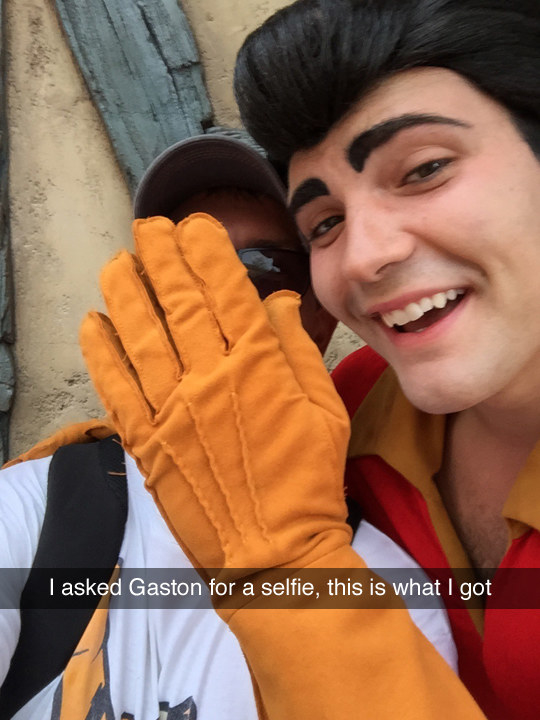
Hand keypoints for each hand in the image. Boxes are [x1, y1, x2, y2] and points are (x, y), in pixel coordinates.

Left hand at [80, 215, 485, 719]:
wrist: (273, 551)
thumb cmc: (307, 479)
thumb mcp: (324, 410)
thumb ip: (298, 349)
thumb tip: (275, 301)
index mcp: (258, 367)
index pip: (227, 292)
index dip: (208, 252)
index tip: (195, 227)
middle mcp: (211, 379)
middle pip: (179, 304)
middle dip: (161, 257)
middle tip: (148, 228)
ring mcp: (174, 411)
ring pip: (140, 337)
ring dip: (125, 294)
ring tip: (117, 263)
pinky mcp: (148, 443)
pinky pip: (116, 389)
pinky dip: (102, 353)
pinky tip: (94, 323)